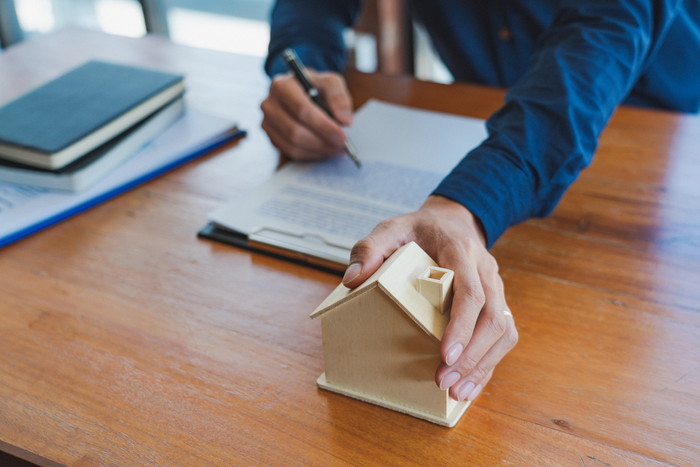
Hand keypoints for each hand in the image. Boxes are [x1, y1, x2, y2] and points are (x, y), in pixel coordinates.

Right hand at [261, 70, 352, 160]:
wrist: (301, 92)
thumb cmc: (315, 87)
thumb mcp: (331, 82)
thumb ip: (339, 96)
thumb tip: (344, 120)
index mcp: (282, 85)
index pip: (302, 110)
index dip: (323, 126)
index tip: (342, 136)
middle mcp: (269, 104)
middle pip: (295, 131)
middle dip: (322, 141)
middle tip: (342, 145)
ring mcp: (268, 122)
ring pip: (293, 145)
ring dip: (318, 150)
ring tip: (336, 148)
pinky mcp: (271, 137)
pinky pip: (291, 152)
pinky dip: (311, 154)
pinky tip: (324, 149)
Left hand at [342, 195, 517, 401]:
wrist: (451, 222)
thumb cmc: (419, 229)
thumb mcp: (391, 228)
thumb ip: (370, 248)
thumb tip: (352, 280)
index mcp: (461, 252)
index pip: (471, 292)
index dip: (461, 326)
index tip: (445, 355)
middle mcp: (486, 270)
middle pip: (493, 318)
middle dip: (471, 356)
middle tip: (442, 381)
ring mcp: (496, 288)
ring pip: (504, 331)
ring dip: (482, 365)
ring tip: (456, 391)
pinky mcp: (497, 303)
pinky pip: (503, 336)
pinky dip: (487, 364)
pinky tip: (468, 386)